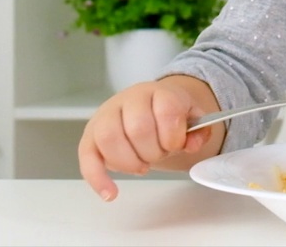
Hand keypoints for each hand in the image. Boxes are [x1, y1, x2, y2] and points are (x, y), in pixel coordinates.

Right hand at [77, 75, 222, 201]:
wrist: (148, 107)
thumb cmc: (167, 116)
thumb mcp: (191, 117)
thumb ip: (198, 130)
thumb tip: (192, 143)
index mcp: (157, 92)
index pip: (166, 109)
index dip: (174, 134)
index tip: (177, 144)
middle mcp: (128, 99)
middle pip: (138, 127)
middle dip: (153, 151)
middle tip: (158, 155)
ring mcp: (106, 116)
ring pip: (109, 138)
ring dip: (129, 162)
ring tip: (141, 166)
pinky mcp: (90, 136)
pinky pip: (87, 157)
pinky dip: (98, 178)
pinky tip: (110, 193)